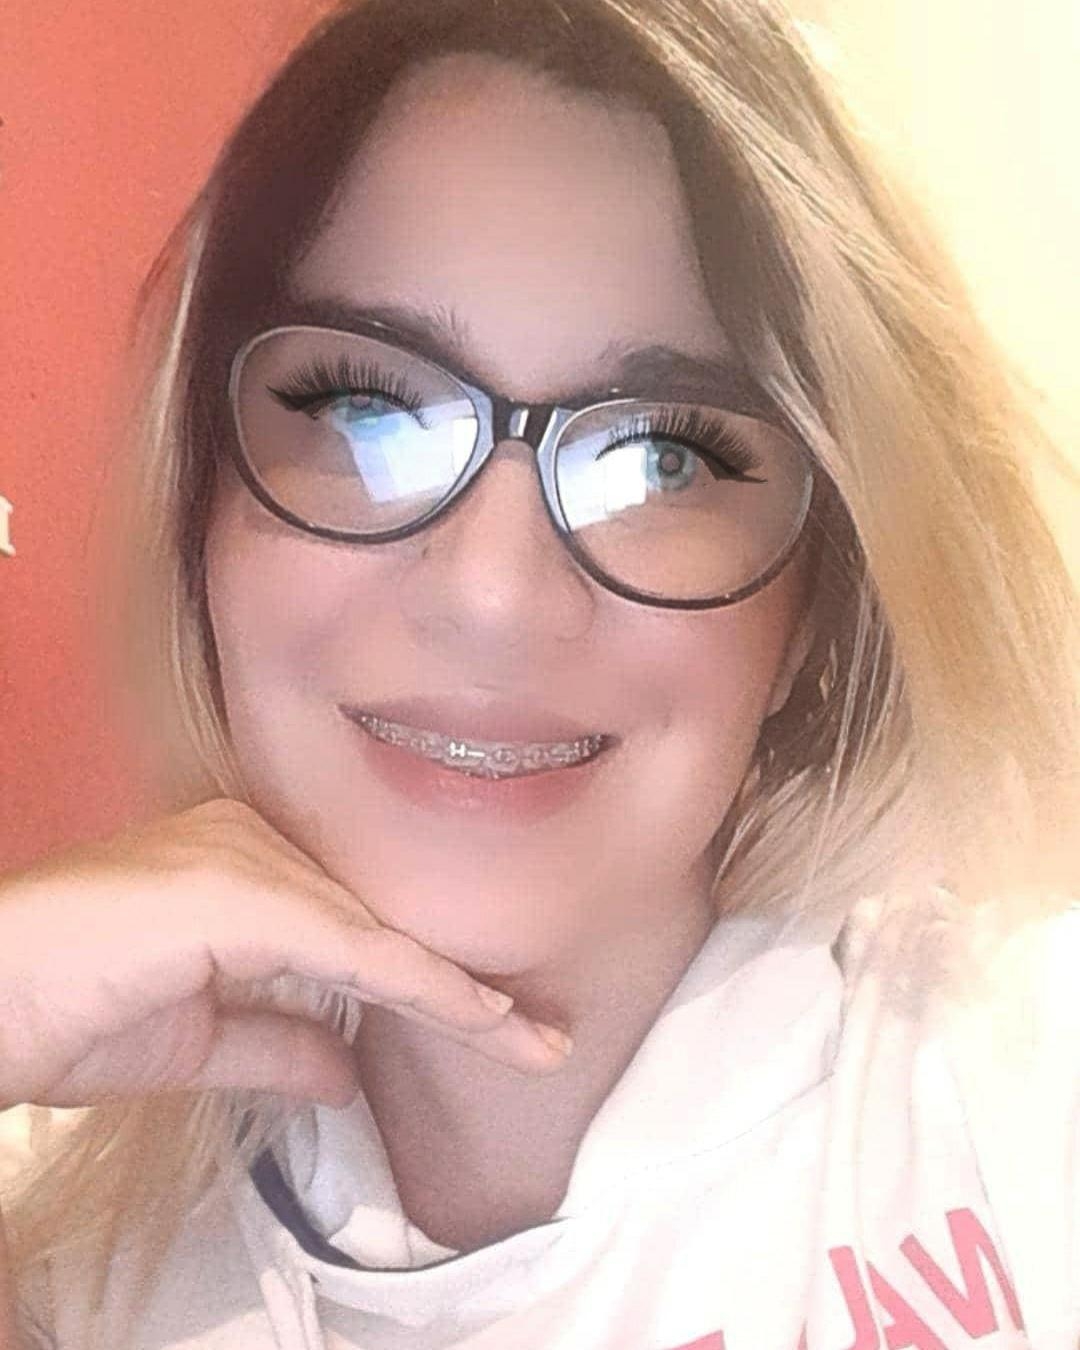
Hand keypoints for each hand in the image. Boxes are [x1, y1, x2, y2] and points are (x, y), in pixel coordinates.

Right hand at [0, 797, 571, 1111]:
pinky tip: (479, 1019)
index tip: (506, 1032)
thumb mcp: (197, 1044)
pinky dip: (419, 985)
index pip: (358, 932)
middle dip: (464, 992)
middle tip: (544, 1040)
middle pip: (382, 926)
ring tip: (534, 1043)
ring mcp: (246, 856)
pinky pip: (351, 947)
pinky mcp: (238, 888)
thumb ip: (278, 1045)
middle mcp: (254, 840)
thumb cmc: (66, 1012)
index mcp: (244, 865)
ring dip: (461, 997)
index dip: (433, 986)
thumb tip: (347, 1073)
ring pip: (379, 937)